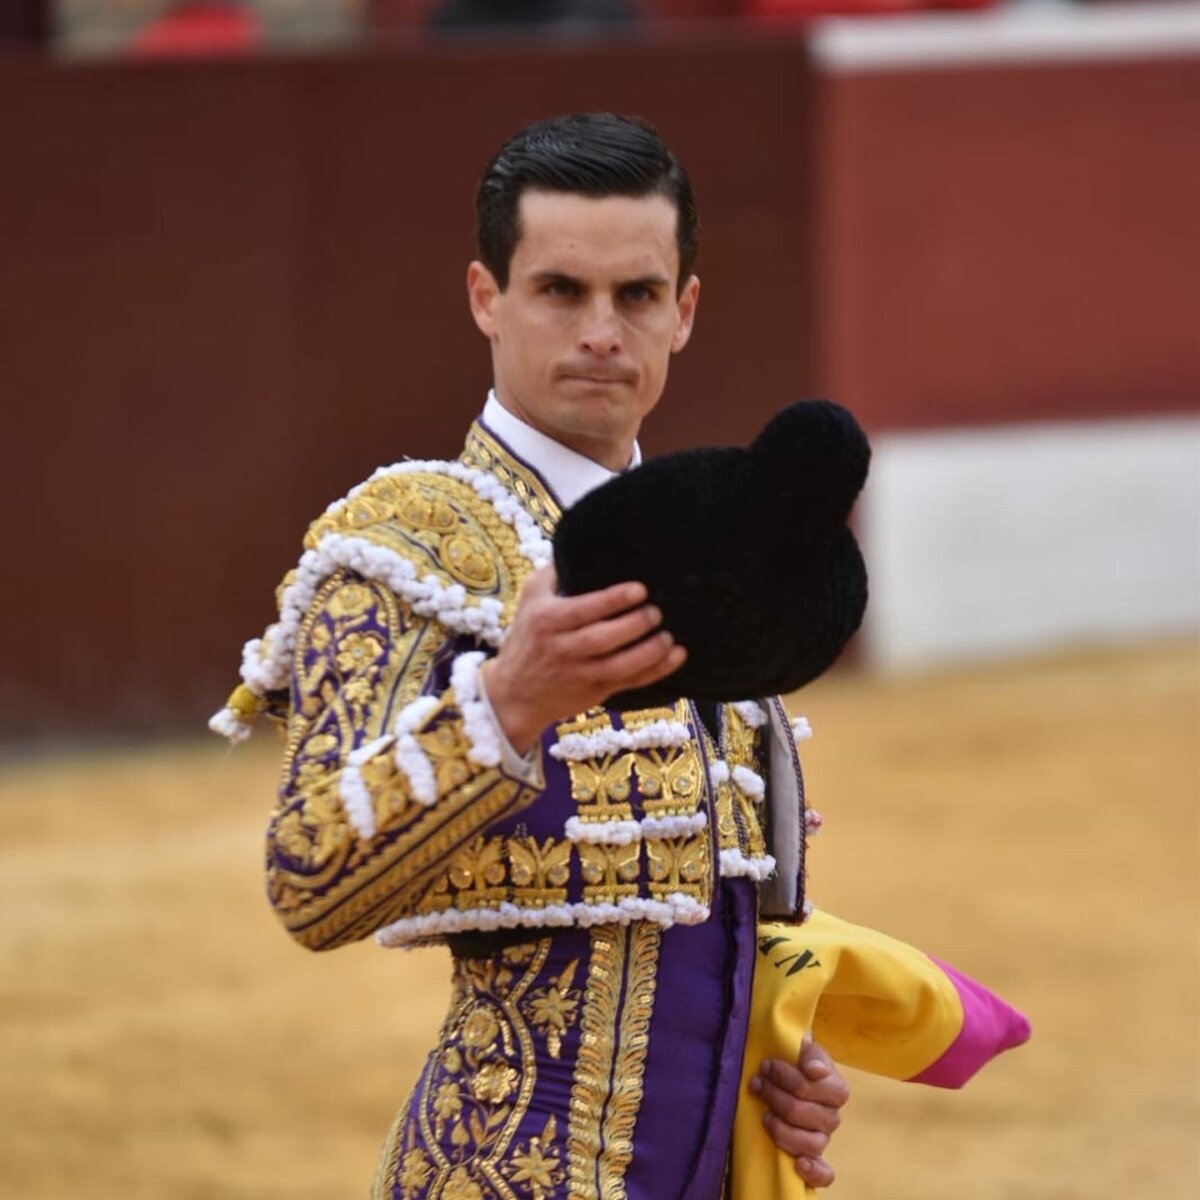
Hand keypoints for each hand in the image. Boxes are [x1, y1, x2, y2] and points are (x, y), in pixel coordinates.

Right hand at [482, 566, 686, 754]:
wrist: (515, 693)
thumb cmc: (527, 636)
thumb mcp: (531, 597)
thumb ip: (555, 572)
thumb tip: (585, 543)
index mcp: (547, 620)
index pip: (583, 610)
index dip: (613, 600)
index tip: (640, 589)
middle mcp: (561, 648)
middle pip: (602, 638)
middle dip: (634, 625)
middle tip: (657, 611)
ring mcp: (578, 674)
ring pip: (618, 666)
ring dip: (648, 652)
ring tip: (669, 637)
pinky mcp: (594, 692)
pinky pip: (628, 683)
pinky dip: (655, 672)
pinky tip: (676, 657)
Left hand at [749, 1039, 848, 1188]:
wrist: (784, 1078)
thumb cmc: (792, 1062)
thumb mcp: (799, 1048)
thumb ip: (809, 1053)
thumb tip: (814, 1070)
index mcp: (835, 1088)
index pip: (813, 1086)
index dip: (786, 1076)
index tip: (765, 1065)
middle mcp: (832, 1116)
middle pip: (803, 1112)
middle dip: (775, 1096)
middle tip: (756, 1083)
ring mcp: (823, 1138)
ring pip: (811, 1143)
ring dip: (782, 1129)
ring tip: (765, 1116)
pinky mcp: (814, 1158)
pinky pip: (824, 1173)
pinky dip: (814, 1172)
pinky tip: (798, 1164)